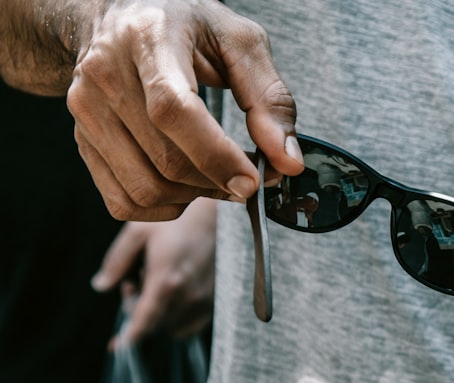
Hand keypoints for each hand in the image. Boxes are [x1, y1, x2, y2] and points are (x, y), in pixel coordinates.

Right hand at [66, 0, 303, 220]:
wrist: (122, 16)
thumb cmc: (187, 27)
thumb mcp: (239, 42)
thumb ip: (270, 99)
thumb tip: (288, 161)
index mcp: (148, 38)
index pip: (173, 109)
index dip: (216, 155)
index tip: (252, 181)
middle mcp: (105, 73)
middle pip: (165, 160)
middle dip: (219, 182)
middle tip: (250, 177)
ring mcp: (86, 110)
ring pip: (146, 188)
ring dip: (195, 197)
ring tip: (218, 175)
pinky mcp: (82, 139)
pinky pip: (124, 202)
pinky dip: (165, 208)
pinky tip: (185, 184)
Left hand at [92, 197, 216, 347]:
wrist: (219, 215)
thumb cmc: (177, 218)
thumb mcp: (138, 232)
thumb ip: (116, 262)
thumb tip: (101, 286)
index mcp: (165, 281)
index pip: (143, 322)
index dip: (129, 338)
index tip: (117, 348)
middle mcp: (187, 296)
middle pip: (154, 324)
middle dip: (137, 310)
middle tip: (134, 280)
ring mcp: (204, 300)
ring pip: (172, 325)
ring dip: (158, 313)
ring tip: (156, 283)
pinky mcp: (215, 299)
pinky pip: (191, 324)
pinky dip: (177, 316)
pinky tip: (174, 292)